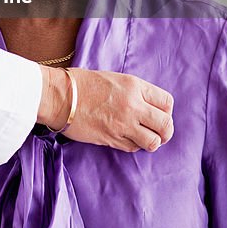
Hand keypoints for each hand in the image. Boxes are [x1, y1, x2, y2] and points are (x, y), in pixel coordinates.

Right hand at [37, 66, 173, 151]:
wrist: (59, 95)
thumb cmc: (82, 84)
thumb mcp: (114, 79)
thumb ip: (134, 92)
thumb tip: (149, 107)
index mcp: (134, 86)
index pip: (167, 102)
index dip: (166, 111)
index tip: (158, 114)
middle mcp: (133, 105)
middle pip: (166, 125)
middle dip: (164, 131)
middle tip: (157, 131)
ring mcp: (123, 123)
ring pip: (153, 142)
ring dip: (151, 142)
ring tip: (142, 138)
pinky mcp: (112, 138)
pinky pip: (133, 148)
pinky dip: (134, 146)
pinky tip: (125, 138)